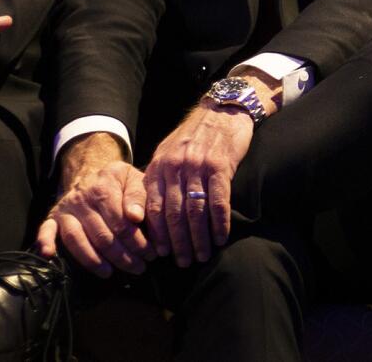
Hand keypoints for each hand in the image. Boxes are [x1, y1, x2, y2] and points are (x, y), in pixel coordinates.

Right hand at [36, 133, 150, 276]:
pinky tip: (49, 256)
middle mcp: (82, 197)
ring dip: (93, 260)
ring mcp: (66, 208)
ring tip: (109, 273)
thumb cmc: (120, 182)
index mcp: (104, 185)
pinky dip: (45, 243)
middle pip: (101, 234)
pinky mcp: (53, 216)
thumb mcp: (135, 180)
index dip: (137, 241)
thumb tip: (135, 217)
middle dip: (121, 256)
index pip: (121, 221)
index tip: (150, 254)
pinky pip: (45, 230)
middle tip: (138, 268)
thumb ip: (139, 196)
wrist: (94, 172)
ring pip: (77, 239)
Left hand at [142, 98, 254, 266]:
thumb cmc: (195, 134)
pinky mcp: (221, 165)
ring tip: (203, 255)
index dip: (157, 234)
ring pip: (196, 211)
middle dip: (178, 243)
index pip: (154, 208)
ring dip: (200, 238)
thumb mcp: (169, 152)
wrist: (223, 109)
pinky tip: (222, 237)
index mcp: (159, 167)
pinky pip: (219, 200)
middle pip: (174, 214)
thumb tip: (149, 210)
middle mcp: (175, 168)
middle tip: (184, 263)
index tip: (161, 254)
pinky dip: (220, 223)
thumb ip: (160, 178)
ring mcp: (198, 166)